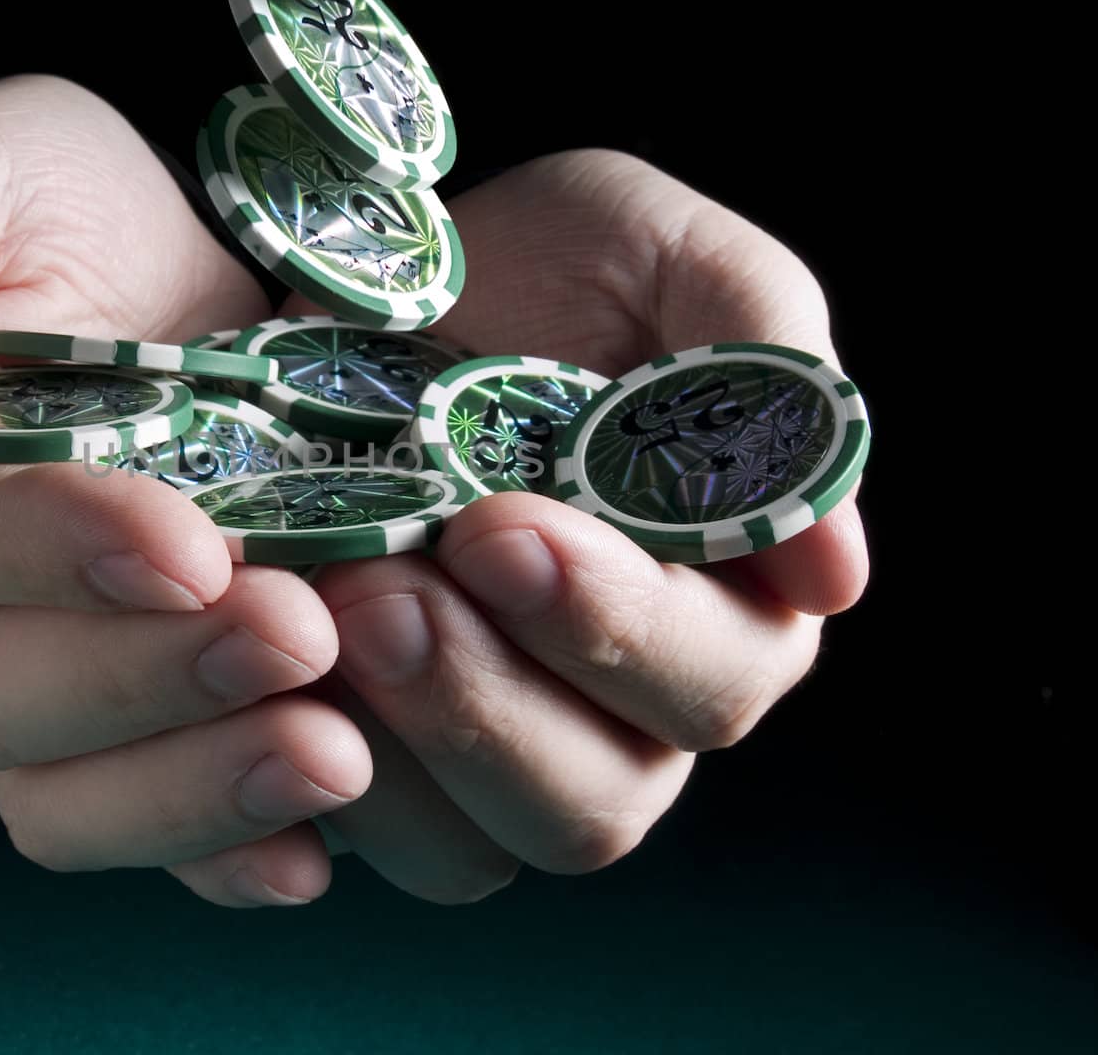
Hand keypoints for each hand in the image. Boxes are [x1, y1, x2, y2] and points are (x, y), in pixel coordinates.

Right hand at [0, 76, 372, 906]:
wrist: (171, 271)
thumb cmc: (54, 207)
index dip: (42, 551)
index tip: (188, 546)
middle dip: (142, 677)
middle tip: (298, 633)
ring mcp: (6, 673)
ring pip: (51, 790)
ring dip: (190, 786)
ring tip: (336, 754)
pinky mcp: (108, 724)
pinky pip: (132, 822)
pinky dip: (216, 853)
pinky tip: (309, 856)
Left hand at [163, 150, 869, 903]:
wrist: (365, 289)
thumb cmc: (539, 265)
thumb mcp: (657, 249)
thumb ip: (761, 362)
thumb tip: (833, 573)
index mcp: (720, 602)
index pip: (712, 679)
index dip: (615, 627)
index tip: (501, 528)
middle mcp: (618, 706)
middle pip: (596, 801)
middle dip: (486, 703)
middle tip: (388, 589)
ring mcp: (490, 745)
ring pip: (477, 849)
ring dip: (397, 746)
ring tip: (328, 607)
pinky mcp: (376, 756)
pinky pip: (352, 831)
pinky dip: (299, 775)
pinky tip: (265, 672)